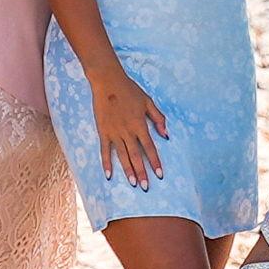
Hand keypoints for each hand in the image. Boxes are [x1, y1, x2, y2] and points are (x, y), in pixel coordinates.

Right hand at [94, 66, 170, 183]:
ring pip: (122, 156)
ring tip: (133, 184)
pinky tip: (109, 175)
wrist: (108, 82)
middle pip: (136, 155)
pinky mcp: (103, 132)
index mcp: (140, 124)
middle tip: (146, 187)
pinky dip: (106, 163)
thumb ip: (158, 118)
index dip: (155, 162)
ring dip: (128, 170)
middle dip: (142, 172)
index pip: (150, 148)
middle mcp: (128, 131)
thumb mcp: (148, 102)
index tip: (160, 174)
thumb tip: (166, 135)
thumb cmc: (130, 90)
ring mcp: (114, 133)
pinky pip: (105, 151)